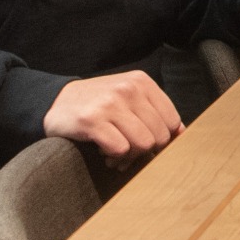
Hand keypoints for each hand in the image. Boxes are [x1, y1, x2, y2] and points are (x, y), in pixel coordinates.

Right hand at [44, 68, 183, 158]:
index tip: (149, 145)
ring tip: (116, 153)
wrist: (56, 101)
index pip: (172, 121)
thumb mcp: (129, 99)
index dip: (164, 140)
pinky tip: (103, 151)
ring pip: (143, 143)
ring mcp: (110, 103)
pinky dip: (113, 156)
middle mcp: (128, 89)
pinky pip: (120, 149)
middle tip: (129, 152)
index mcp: (142, 82)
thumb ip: (155, 112)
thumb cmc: (99, 104)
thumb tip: (183, 134)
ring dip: (130, 156)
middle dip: (146, 151)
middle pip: (159, 135)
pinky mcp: (92, 120)